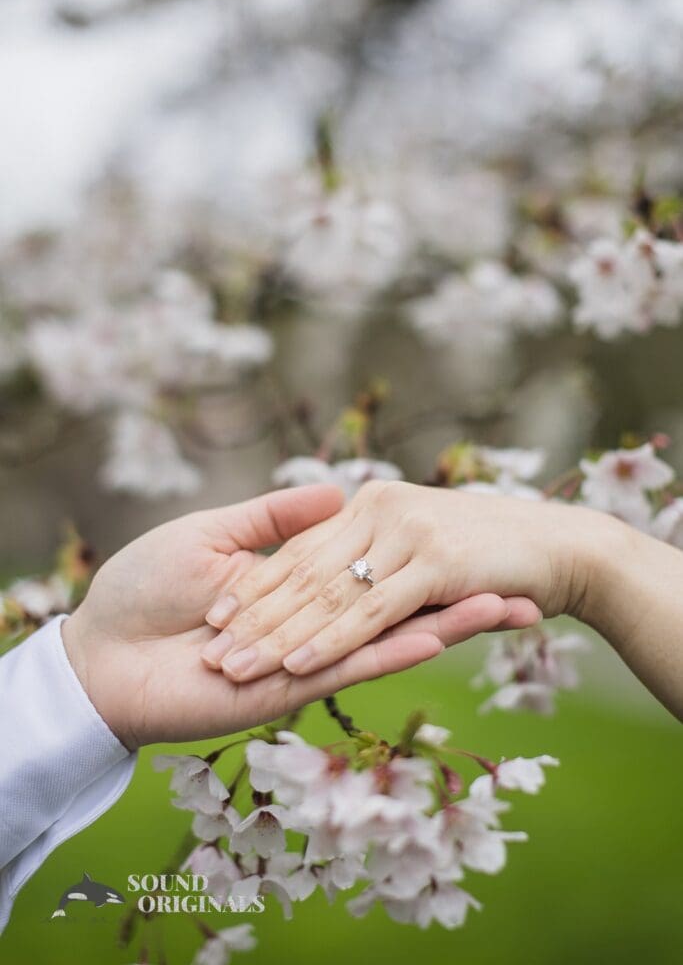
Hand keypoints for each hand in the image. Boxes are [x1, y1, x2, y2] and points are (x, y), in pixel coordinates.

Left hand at [61, 484, 540, 748]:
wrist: (99, 657)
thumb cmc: (142, 586)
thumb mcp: (212, 537)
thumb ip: (275, 519)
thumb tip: (332, 495)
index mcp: (294, 574)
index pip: (372, 557)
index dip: (424, 551)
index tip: (470, 539)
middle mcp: (310, 607)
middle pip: (399, 593)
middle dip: (458, 590)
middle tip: (519, 580)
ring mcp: (307, 642)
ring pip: (390, 624)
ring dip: (458, 617)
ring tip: (515, 605)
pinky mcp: (300, 676)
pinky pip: (363, 652)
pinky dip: (408, 642)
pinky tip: (460, 629)